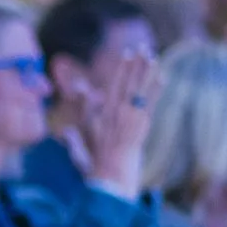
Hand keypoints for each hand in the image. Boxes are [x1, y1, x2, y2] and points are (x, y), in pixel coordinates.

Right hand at [78, 53, 159, 198]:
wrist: (109, 179)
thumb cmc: (96, 168)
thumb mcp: (82, 149)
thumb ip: (74, 137)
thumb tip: (64, 130)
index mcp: (103, 116)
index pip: (113, 87)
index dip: (122, 70)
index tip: (127, 54)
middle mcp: (115, 114)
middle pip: (126, 83)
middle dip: (134, 64)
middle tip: (142, 47)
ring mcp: (128, 120)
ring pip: (138, 89)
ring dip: (146, 71)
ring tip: (153, 55)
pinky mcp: (141, 127)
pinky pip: (150, 104)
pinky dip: (156, 89)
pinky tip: (162, 76)